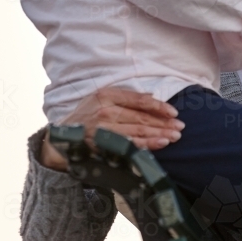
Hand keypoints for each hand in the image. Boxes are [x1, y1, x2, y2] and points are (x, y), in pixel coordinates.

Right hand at [40, 87, 184, 170]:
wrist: (61, 137)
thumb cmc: (86, 116)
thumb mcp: (101, 99)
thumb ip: (126, 98)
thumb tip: (152, 97)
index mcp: (106, 95)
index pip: (138, 100)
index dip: (158, 106)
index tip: (173, 112)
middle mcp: (105, 110)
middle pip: (141, 117)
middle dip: (163, 123)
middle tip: (180, 127)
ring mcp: (103, 129)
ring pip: (138, 131)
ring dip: (159, 134)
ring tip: (175, 136)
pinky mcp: (102, 145)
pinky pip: (129, 145)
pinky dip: (147, 145)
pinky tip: (160, 144)